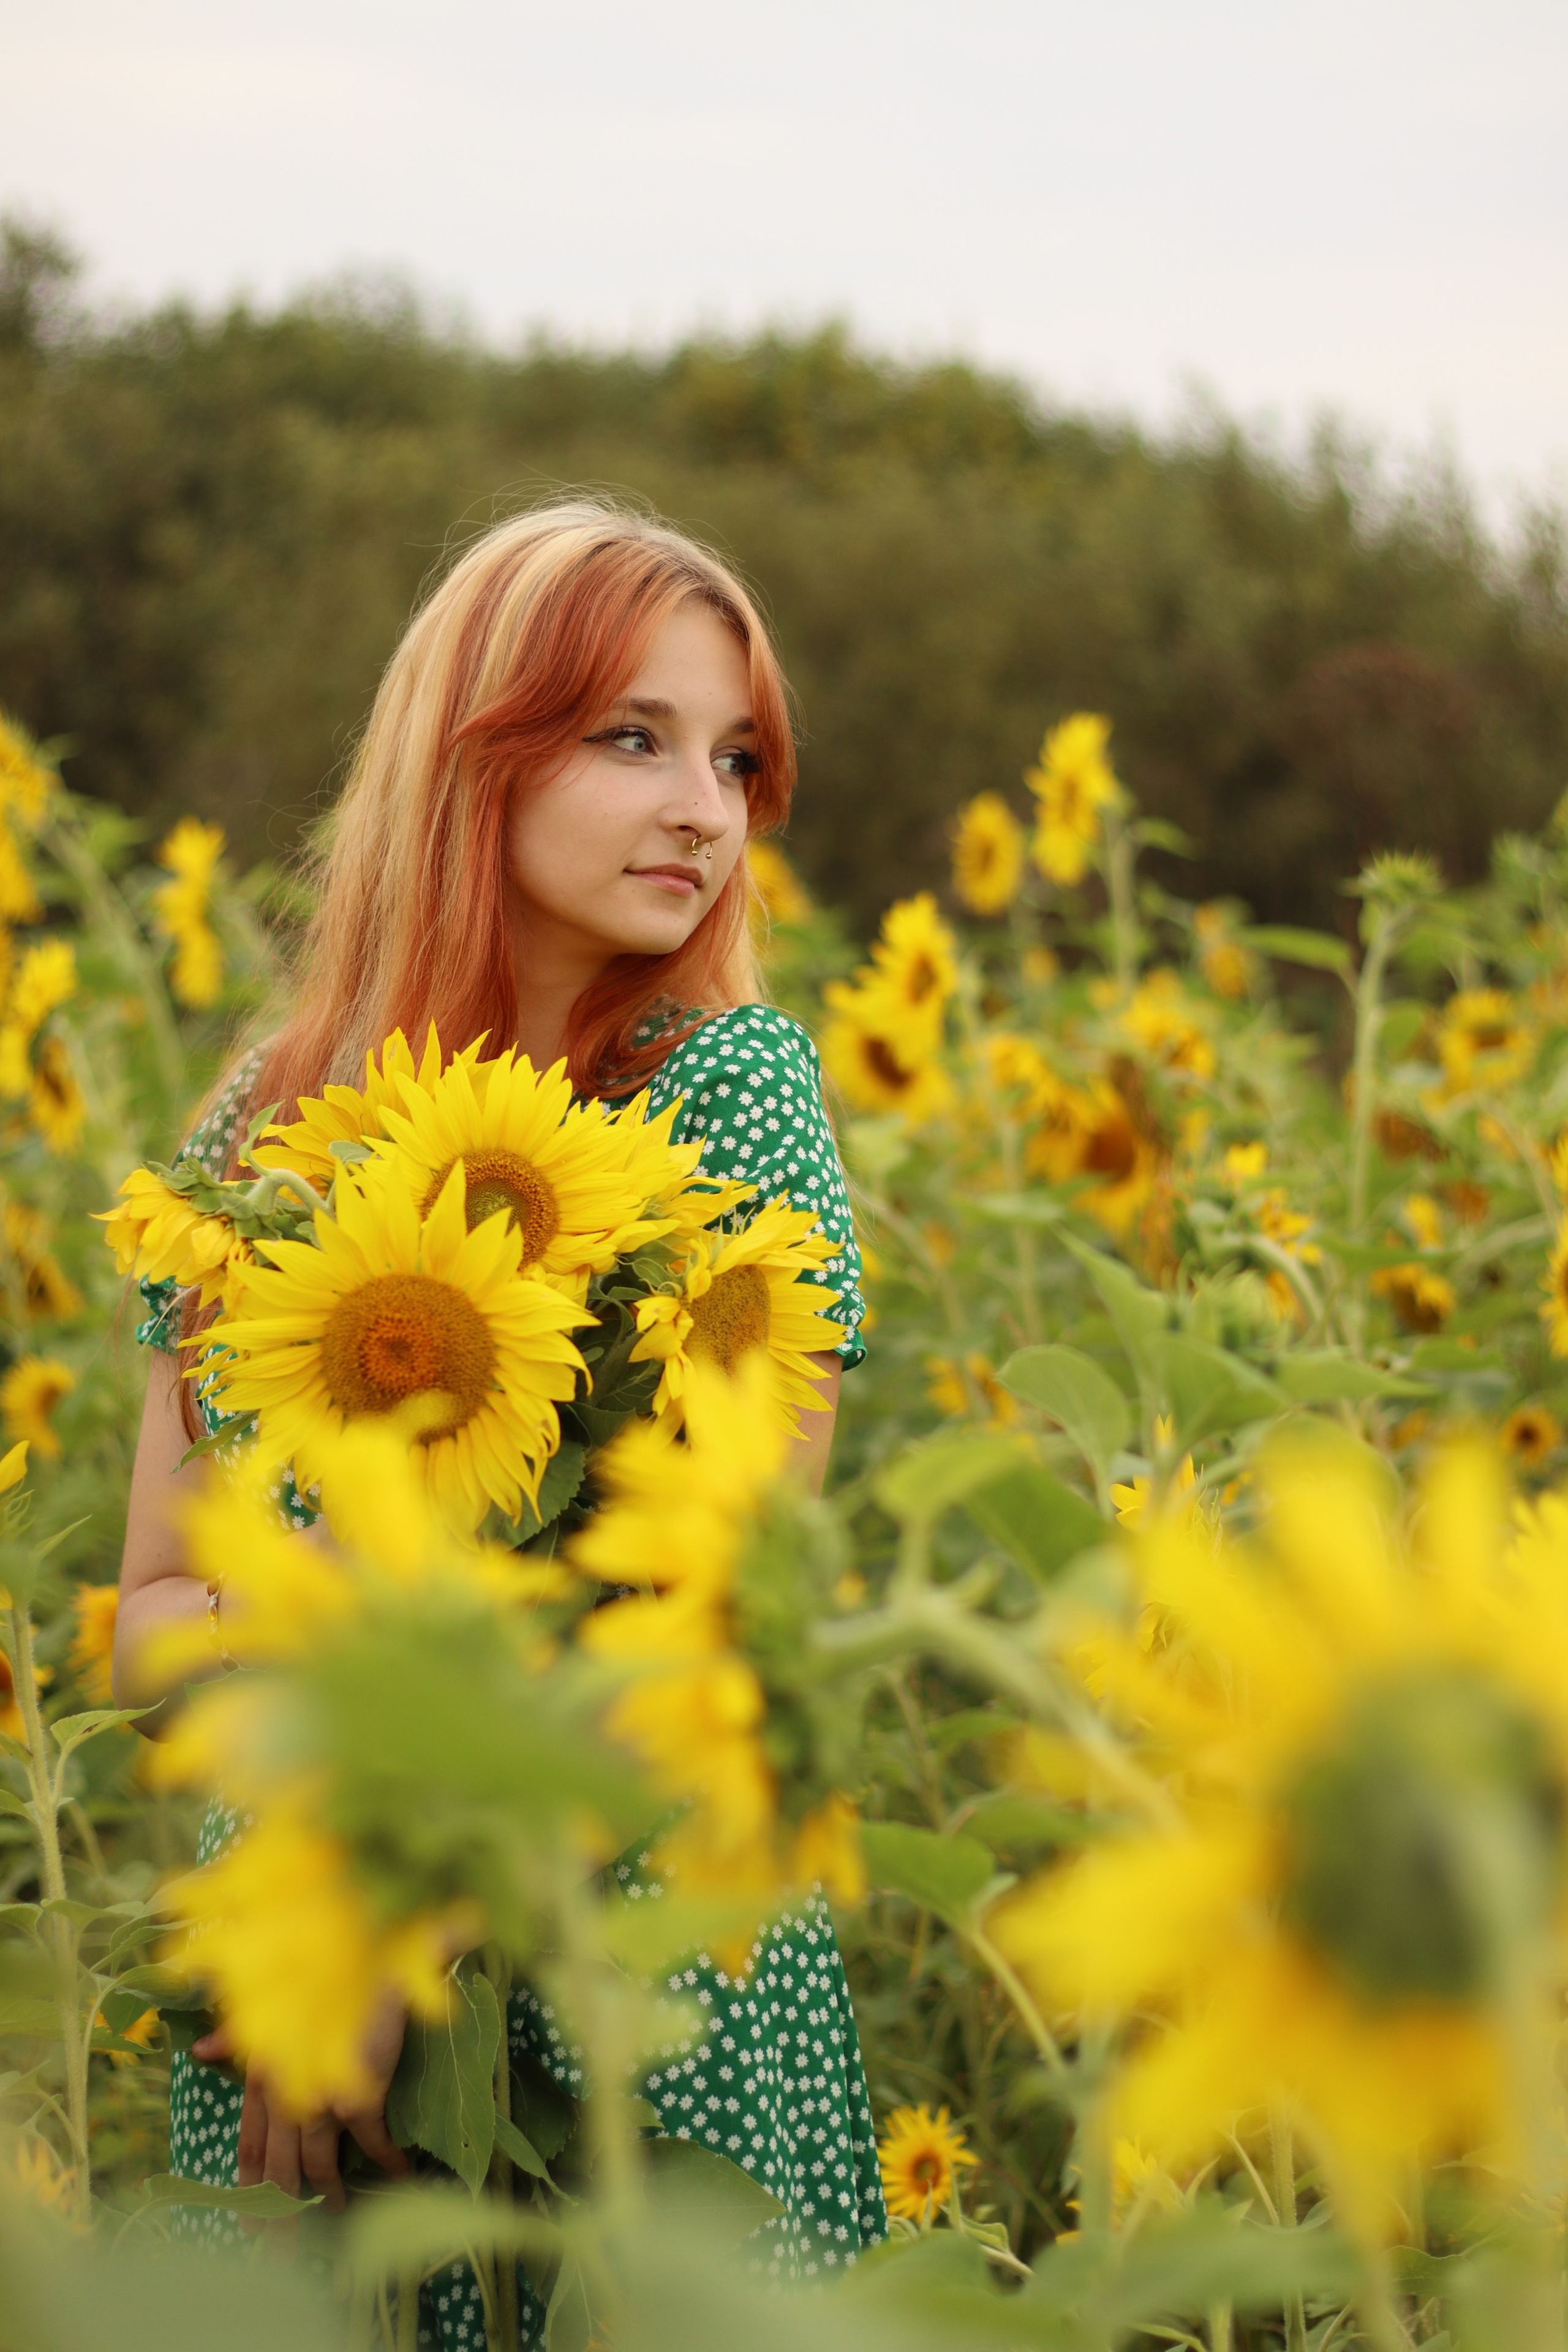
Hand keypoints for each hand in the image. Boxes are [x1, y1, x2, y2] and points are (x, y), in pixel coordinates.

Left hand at [192, 1995, 408, 2233]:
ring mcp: (320, 2094)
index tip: (249, 2225)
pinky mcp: (357, 2090)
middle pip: (277, 2169)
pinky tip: (399, 2171)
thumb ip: (239, 2035)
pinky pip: (370, 2140)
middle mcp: (284, 2091)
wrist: (372, 1953)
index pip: (249, 2144)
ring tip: (341, 2214)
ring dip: (330, 2195)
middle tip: (281, 2255)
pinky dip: (386, 2159)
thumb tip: (200, 2051)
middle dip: (278, 2215)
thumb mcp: (277, 2006)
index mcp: (262, 2074)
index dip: (249, 2187)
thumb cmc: (327, 1977)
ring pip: (316, 2165)